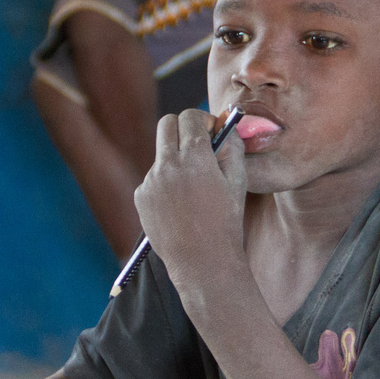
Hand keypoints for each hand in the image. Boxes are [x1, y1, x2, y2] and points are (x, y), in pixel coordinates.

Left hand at [134, 109, 247, 288]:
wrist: (202, 262)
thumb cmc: (226, 222)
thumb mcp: (238, 181)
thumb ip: (232, 146)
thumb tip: (225, 125)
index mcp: (195, 157)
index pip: (190, 116)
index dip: (203, 120)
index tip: (210, 132)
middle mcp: (168, 164)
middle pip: (167, 123)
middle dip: (182, 127)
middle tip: (196, 144)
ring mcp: (151, 180)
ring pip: (161, 153)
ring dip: (175, 158)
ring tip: (192, 188)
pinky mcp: (141, 196)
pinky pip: (153, 177)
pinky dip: (165, 182)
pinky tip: (179, 205)